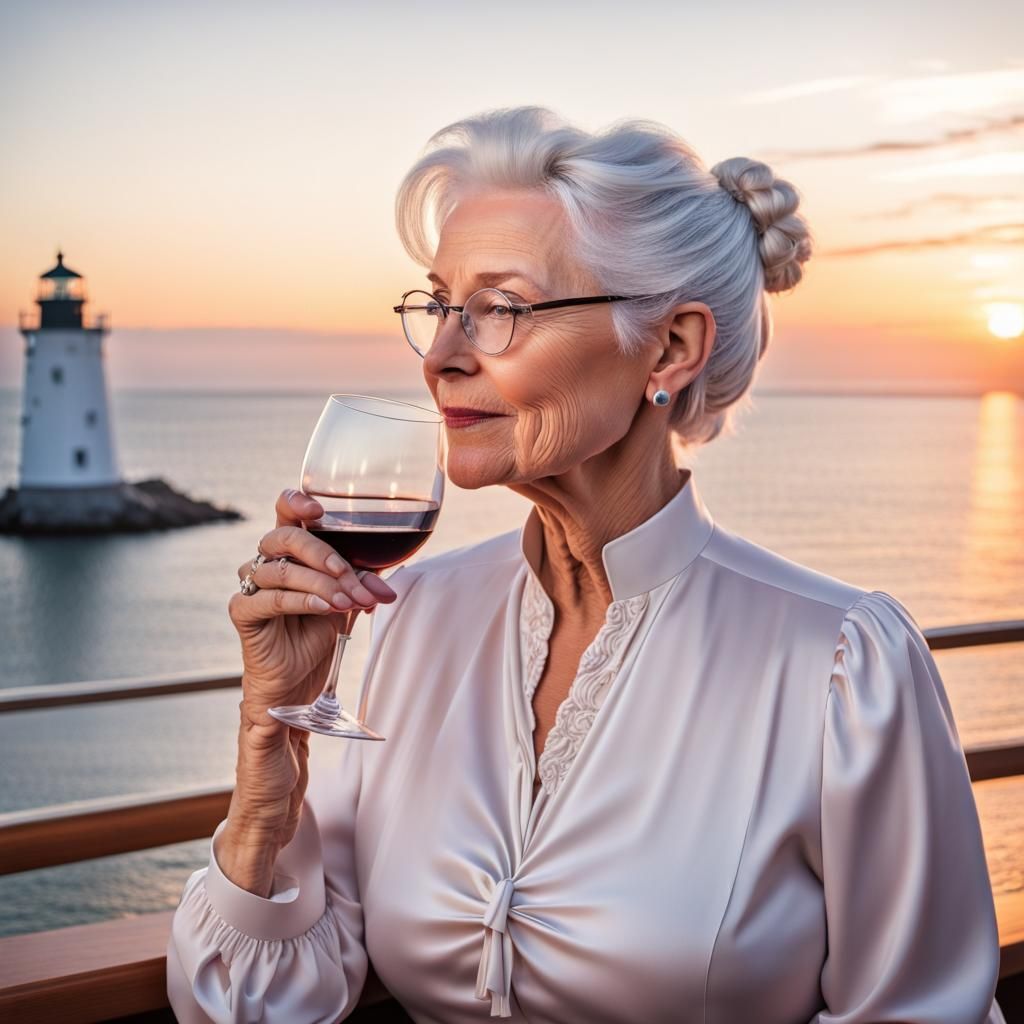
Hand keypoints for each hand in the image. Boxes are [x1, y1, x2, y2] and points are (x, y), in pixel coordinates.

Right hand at [229, 488, 397, 733]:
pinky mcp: (243, 612)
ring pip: (282, 570)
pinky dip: (302, 601)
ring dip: (321, 584)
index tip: (319, 510)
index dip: (296, 502)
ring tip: (346, 601)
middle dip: (323, 553)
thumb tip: (387, 585)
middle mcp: (266, 562)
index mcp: (291, 551)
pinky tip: (324, 608)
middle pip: (285, 537)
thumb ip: (362, 585)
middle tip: (348, 574)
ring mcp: (251, 585)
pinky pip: (271, 598)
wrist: (299, 683)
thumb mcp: (347, 603)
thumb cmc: (318, 634)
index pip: (285, 511)